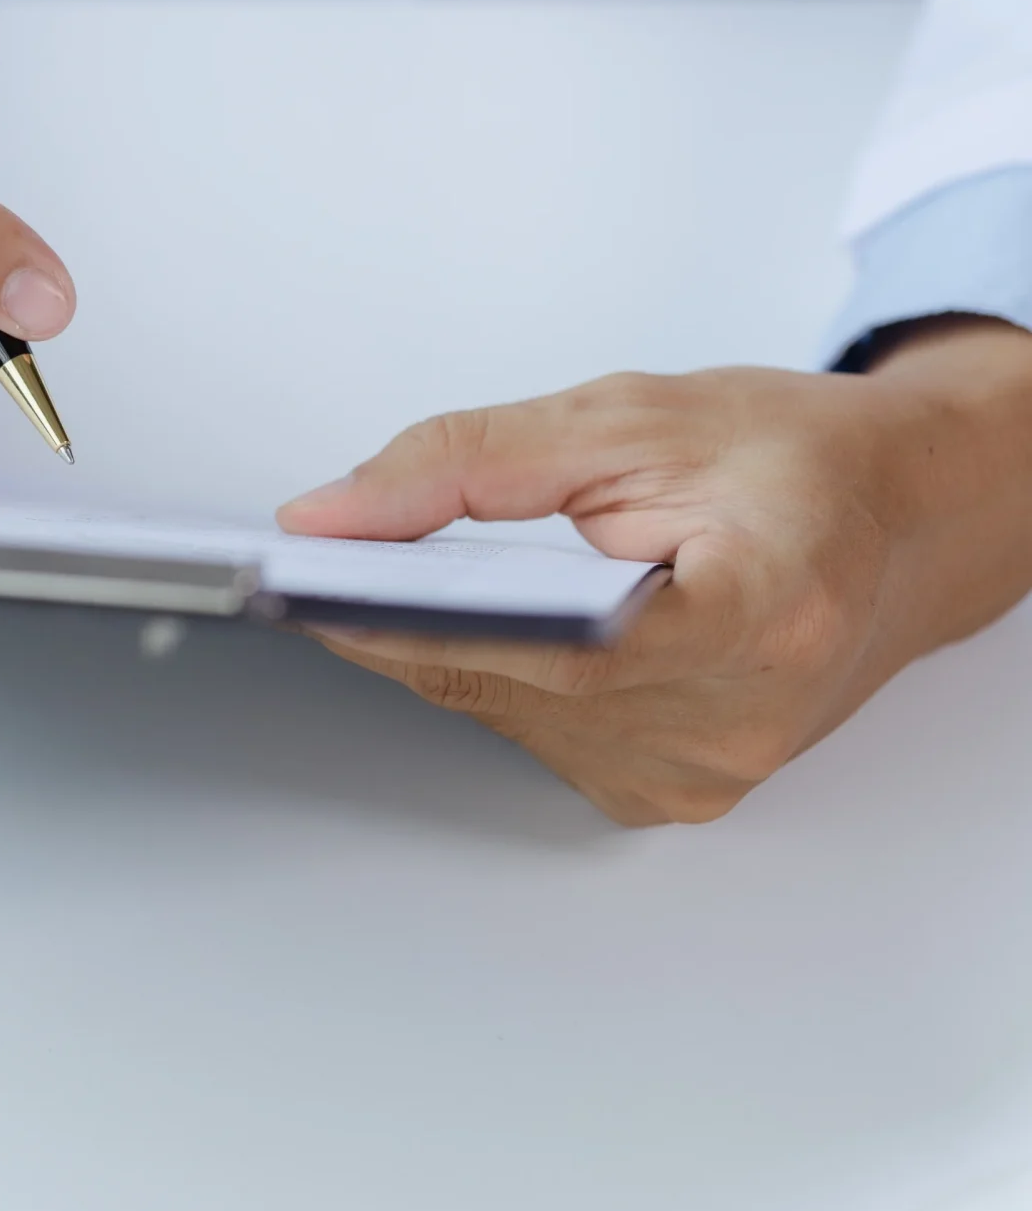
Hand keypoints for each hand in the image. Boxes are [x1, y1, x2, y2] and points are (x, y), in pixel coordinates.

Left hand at [275, 321, 1031, 824]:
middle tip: (318, 563)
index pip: (559, 645)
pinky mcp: (669, 791)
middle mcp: (738, 722)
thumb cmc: (793, 460)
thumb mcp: (628, 418)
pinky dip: (499, 672)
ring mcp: (703, 771)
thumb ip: (465, 464)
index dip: (423, 621)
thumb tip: (330, 517)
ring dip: (450, 644)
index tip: (321, 589)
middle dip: (404, 619)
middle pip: (517, 684)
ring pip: (509, 713)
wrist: (891, 519)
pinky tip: (495, 620)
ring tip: (399, 577)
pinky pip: (536, 731)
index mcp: (762, 622)